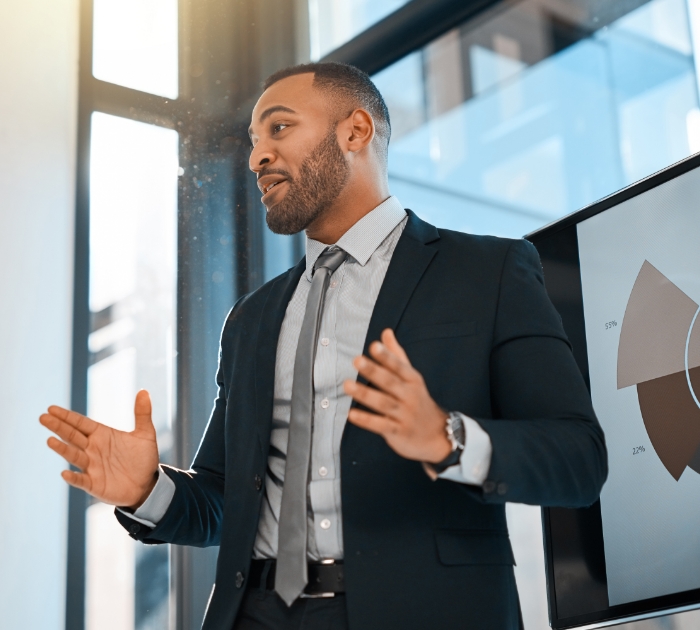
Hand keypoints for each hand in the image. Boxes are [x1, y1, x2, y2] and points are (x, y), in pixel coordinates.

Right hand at [40, 390, 159, 508]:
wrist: (148, 485)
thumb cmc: (143, 458)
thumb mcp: (145, 434)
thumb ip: (142, 413)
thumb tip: (144, 391)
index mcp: (102, 435)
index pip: (81, 423)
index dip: (67, 416)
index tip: (51, 409)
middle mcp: (93, 449)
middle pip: (72, 436)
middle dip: (58, 427)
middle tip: (43, 418)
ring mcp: (92, 467)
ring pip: (74, 455)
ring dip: (63, 449)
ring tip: (50, 440)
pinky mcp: (95, 484)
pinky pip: (81, 480)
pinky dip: (73, 478)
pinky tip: (65, 473)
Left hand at [343, 329, 451, 463]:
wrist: (438, 434)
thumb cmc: (418, 401)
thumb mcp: (412, 377)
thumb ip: (396, 355)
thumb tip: (385, 332)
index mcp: (412, 380)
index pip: (399, 366)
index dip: (386, 356)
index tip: (374, 346)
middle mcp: (409, 396)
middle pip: (390, 382)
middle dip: (373, 371)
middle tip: (356, 360)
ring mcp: (404, 414)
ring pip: (383, 403)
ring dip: (364, 394)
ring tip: (347, 384)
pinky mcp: (398, 432)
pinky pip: (381, 425)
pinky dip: (366, 420)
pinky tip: (351, 414)